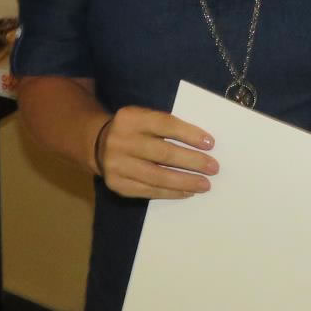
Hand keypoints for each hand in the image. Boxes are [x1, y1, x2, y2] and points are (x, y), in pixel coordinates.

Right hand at [95, 106, 219, 199]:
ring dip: (185, 182)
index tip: (210, 143)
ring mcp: (116, 164)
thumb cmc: (134, 130)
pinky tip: (187, 192)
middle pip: (163, 153)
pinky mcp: (116, 184)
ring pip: (157, 176)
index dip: (189, 134)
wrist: (98, 144)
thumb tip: (202, 145)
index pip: (165, 124)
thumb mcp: (144, 118)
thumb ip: (166, 127)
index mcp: (130, 117)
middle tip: (213, 168)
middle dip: (192, 162)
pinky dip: (171, 193)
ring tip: (204, 185)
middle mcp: (120, 140)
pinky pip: (148, 191)